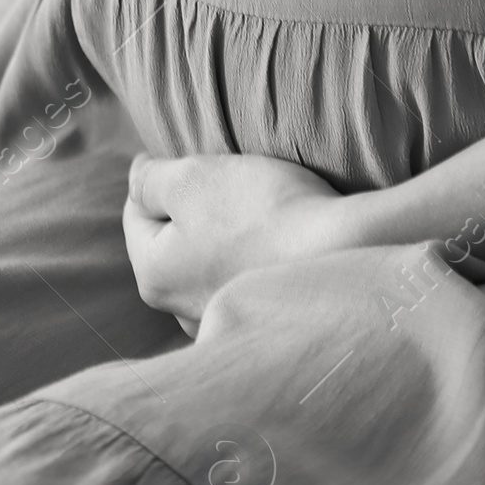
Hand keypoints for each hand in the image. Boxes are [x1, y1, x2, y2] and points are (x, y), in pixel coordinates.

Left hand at [123, 152, 357, 333]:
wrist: (348, 252)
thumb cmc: (264, 212)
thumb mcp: (193, 177)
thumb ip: (151, 178)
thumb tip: (136, 175)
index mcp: (153, 275)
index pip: (136, 211)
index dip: (165, 175)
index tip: (203, 160)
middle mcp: (180, 311)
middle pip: (174, 238)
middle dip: (195, 207)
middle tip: (234, 183)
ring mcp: (221, 323)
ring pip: (210, 259)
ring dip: (228, 234)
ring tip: (263, 212)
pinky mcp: (261, 324)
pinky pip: (244, 279)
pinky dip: (255, 258)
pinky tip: (279, 242)